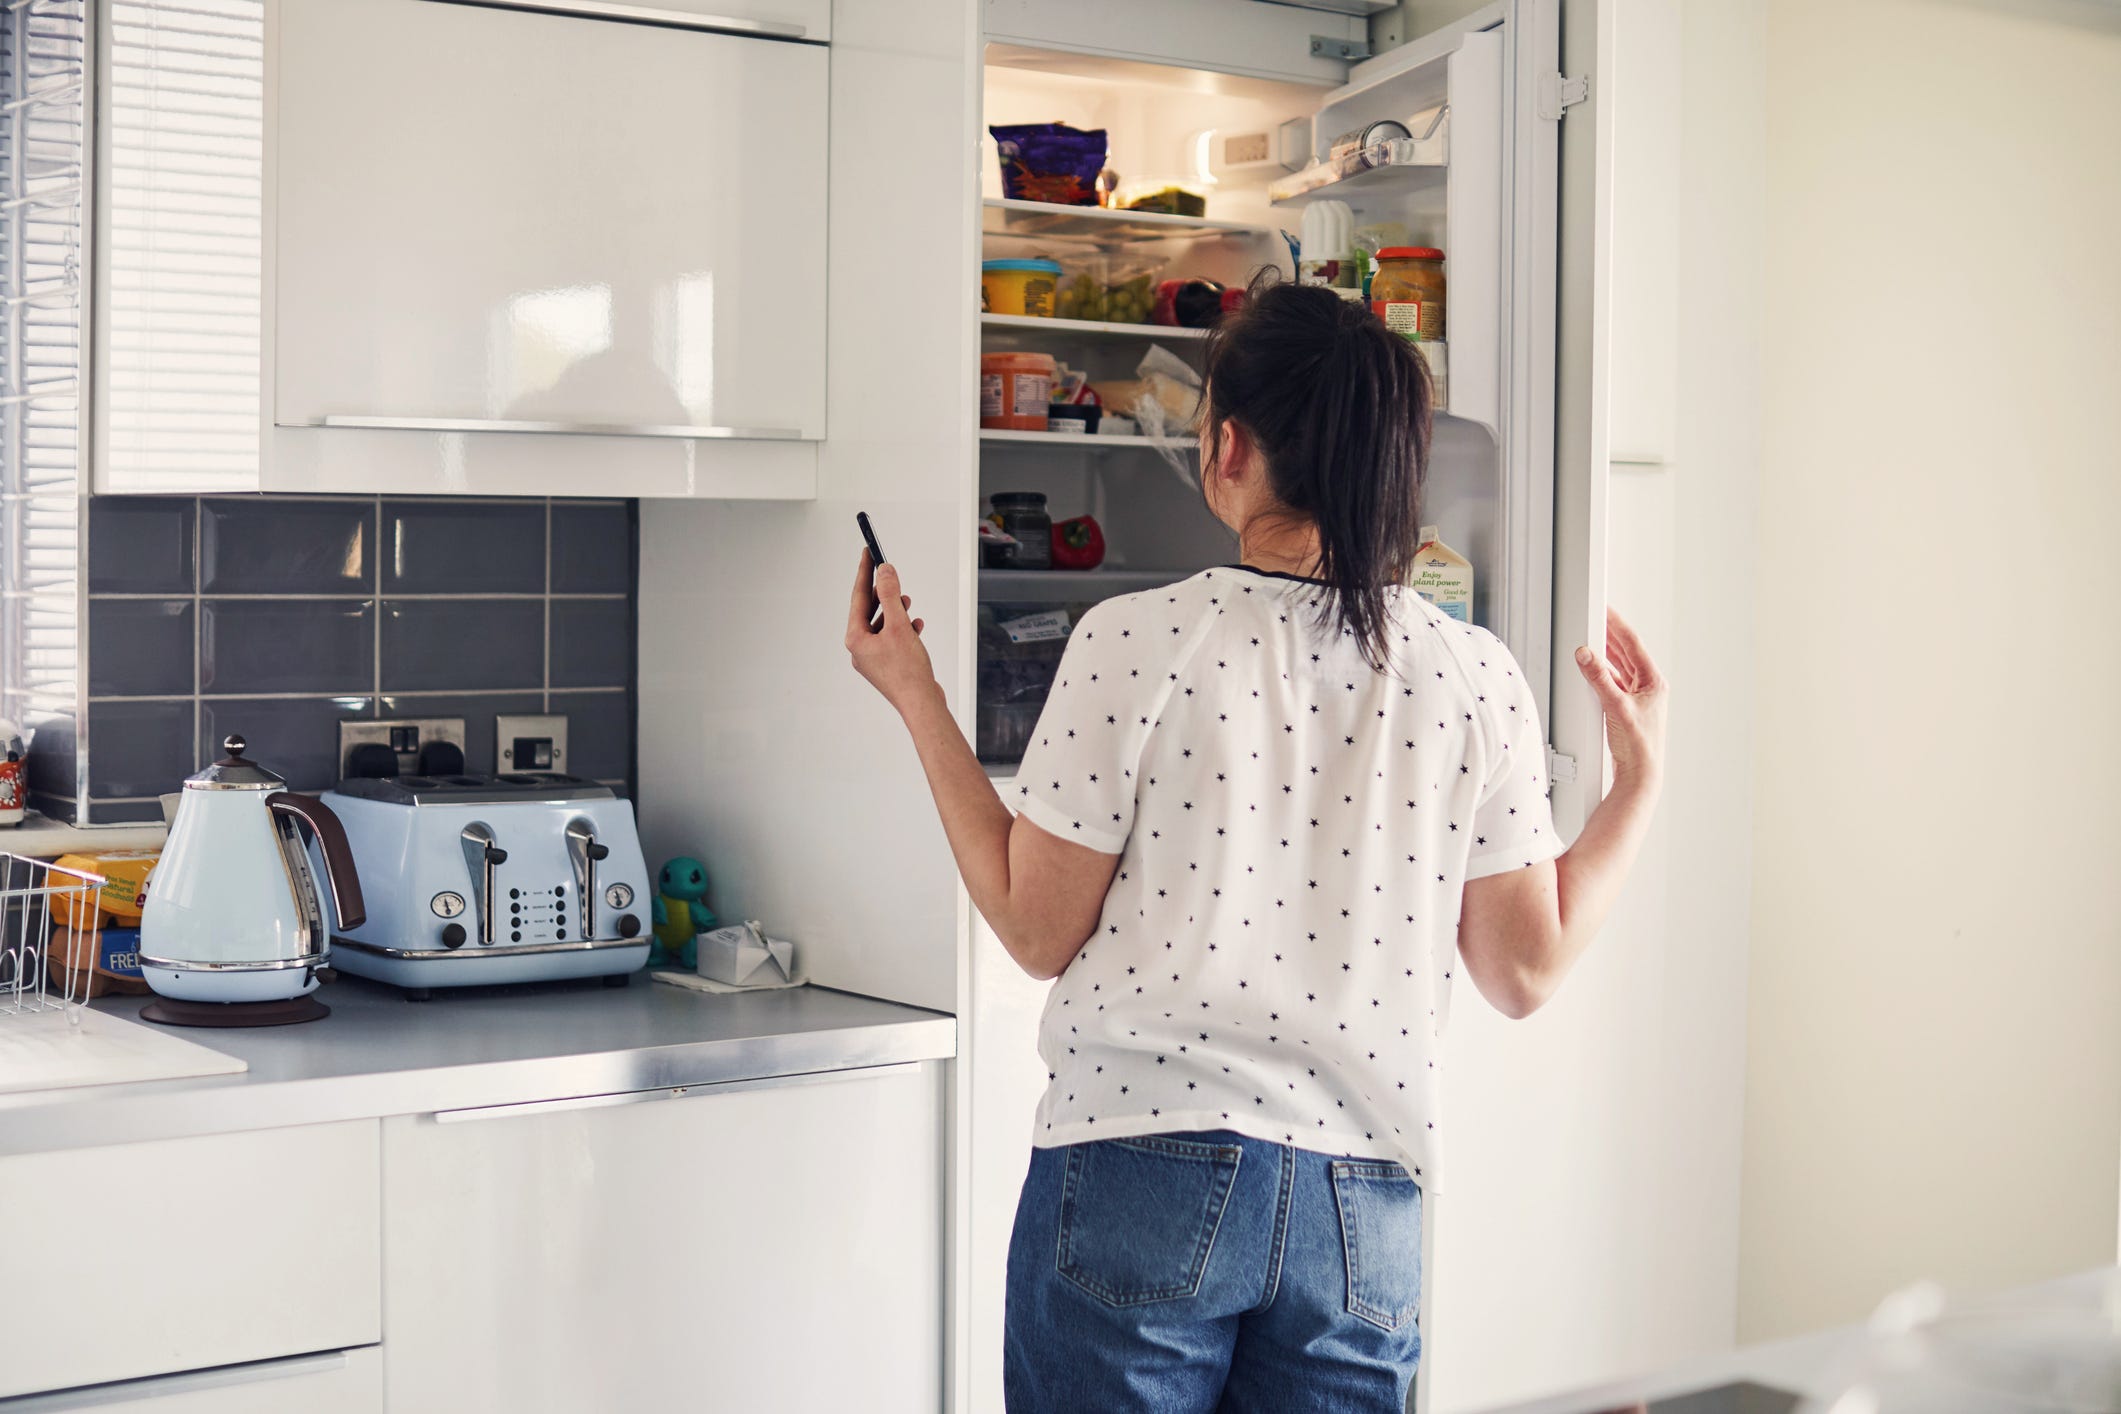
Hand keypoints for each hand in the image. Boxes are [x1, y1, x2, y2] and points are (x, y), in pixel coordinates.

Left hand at [844, 551, 935, 714]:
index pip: (859, 597)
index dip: (865, 572)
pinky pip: (891, 639)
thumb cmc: (908, 672)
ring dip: (894, 610)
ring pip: (881, 625)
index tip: (868, 553)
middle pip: (869, 611)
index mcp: (855, 638)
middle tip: (889, 572)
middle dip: (882, 592)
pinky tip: (916, 625)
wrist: (921, 703)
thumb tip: (884, 572)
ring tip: (906, 601)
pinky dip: (903, 629)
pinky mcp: (887, 665)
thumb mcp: (899, 626)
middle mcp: (860, 649)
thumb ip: (891, 596)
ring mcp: (873, 659)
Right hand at [1574, 607, 1666, 786]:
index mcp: (1654, 682)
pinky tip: (1591, 670)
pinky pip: (1613, 681)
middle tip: (1595, 618)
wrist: (1639, 774)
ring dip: (1605, 653)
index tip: (1606, 610)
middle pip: (1626, 653)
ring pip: (1619, 666)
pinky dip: (1601, 672)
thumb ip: (1598, 678)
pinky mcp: (1626, 707)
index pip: (1633, 644)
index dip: (1617, 625)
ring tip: (1591, 638)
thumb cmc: (1639, 746)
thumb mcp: (1615, 706)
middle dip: (1609, 634)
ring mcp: (1638, 697)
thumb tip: (1586, 654)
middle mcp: (1648, 687)